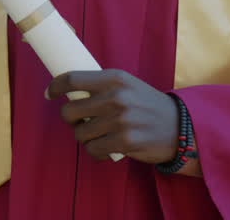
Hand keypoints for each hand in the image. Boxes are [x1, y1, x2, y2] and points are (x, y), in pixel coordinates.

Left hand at [47, 70, 179, 164]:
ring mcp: (120, 120)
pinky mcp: (124, 141)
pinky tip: (106, 147)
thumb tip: (69, 92)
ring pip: (79, 133)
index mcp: (115, 78)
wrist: (180, 126)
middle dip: (69, 119)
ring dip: (84, 137)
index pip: (72, 79)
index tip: (50, 93)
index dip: (55, 86)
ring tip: (99, 135)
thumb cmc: (147, 105)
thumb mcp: (128, 86)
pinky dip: (96, 151)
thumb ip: (103, 86)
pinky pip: (93, 150)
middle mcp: (116, 97)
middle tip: (79, 121)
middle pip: (69, 110)